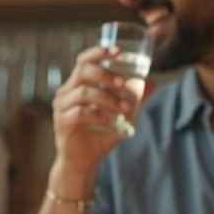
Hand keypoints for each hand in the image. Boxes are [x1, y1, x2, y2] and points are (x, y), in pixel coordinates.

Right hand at [51, 45, 138, 174]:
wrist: (84, 162)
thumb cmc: (99, 136)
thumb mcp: (121, 116)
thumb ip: (134, 99)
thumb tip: (152, 83)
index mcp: (76, 85)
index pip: (83, 61)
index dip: (99, 52)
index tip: (119, 51)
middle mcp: (66, 93)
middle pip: (83, 70)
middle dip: (106, 74)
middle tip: (124, 84)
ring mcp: (61, 108)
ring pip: (84, 92)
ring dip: (107, 98)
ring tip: (122, 108)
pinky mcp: (61, 123)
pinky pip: (80, 112)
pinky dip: (97, 114)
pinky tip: (107, 120)